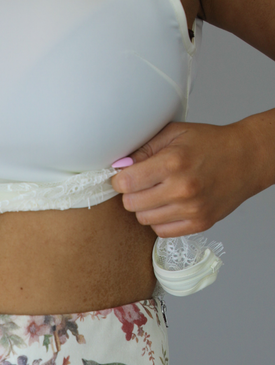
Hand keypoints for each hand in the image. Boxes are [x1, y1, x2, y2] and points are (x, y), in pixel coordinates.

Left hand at [110, 120, 260, 237]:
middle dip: (131, 193)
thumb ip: (143, 149)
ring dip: (145, 207)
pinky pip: (161, 230)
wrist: (246, 159)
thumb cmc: (210, 144)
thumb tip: (118, 166)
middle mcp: (182, 188)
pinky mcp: (198, 224)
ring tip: (159, 193)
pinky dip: (160, 219)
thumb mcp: (175, 133)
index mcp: (173, 162)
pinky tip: (169, 205)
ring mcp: (191, 209)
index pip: (126, 182)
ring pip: (143, 220)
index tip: (124, 176)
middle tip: (142, 184)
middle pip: (131, 204)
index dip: (119, 179)